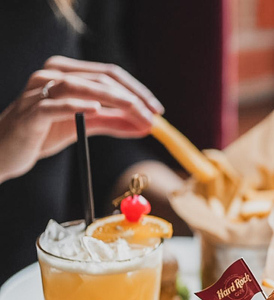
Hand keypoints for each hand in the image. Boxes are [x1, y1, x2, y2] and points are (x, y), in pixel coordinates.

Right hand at [0, 56, 162, 182]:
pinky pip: (55, 105)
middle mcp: (52, 75)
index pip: (109, 73)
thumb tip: (146, 126)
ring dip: (115, 102)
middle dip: (132, 98)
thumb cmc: (45, 133)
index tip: (157, 109)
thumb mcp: (85, 125)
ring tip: (137, 116)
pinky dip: (77, 106)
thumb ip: (114, 122)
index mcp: (66, 72)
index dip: (137, 89)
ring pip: (82, 87)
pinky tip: (96, 110)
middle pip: (100, 78)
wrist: (7, 150)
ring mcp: (39, 91)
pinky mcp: (31, 113)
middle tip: (153, 117)